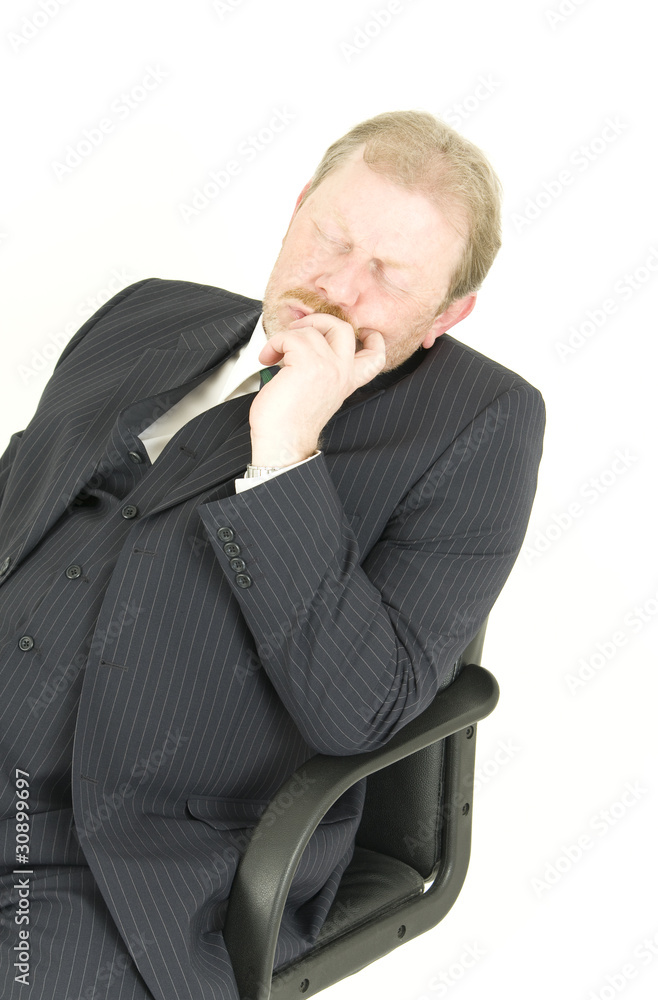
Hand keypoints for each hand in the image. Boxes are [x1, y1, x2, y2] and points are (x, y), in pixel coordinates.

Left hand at [249, 312, 385, 466]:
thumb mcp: (316, 392)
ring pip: (308, 331)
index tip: (363, 332)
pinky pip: (289, 337)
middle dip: (318, 321)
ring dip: (284, 338)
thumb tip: (305, 344)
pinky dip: (274, 343)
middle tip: (299, 331)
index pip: (375, 356)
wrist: (282, 442)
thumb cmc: (290, 423)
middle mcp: (341, 372)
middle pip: (343, 329)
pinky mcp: (307, 363)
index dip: (373, 339)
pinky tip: (268, 358)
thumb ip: (321, 369)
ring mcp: (327, 366)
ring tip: (274, 354)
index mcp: (346, 381)